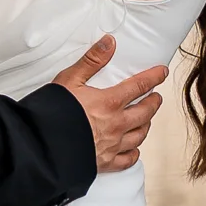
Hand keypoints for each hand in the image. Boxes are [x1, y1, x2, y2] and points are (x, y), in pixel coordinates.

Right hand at [55, 36, 167, 173]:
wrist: (43, 147)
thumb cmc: (53, 113)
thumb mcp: (69, 80)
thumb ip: (91, 61)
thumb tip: (109, 43)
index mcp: (109, 102)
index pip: (139, 86)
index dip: (153, 77)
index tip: (162, 72)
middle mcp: (116, 125)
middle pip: (145, 112)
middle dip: (154, 103)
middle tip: (157, 97)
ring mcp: (112, 145)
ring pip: (139, 135)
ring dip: (146, 125)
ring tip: (146, 120)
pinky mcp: (105, 163)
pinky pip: (126, 160)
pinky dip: (133, 153)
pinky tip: (134, 150)